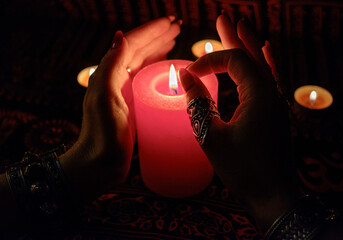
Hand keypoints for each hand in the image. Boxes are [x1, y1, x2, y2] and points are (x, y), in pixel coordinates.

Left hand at [60, 17, 180, 200]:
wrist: (100, 162)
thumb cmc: (102, 132)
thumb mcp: (104, 97)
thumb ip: (110, 67)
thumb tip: (120, 36)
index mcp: (110, 74)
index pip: (132, 44)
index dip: (151, 31)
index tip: (170, 22)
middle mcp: (118, 79)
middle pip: (140, 51)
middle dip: (158, 37)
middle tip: (177, 27)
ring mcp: (127, 92)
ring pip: (145, 64)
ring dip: (159, 50)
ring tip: (175, 40)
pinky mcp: (136, 106)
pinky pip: (149, 81)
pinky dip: (158, 70)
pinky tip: (168, 69)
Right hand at [179, 13, 300, 229]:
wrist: (272, 195)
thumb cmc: (242, 168)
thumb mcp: (212, 136)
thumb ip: (198, 102)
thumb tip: (185, 75)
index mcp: (258, 94)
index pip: (234, 61)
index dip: (210, 61)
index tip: (189, 73)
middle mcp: (272, 91)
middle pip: (252, 54)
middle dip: (235, 36)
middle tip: (223, 17)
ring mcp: (277, 101)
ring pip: (263, 64)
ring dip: (249, 44)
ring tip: (241, 25)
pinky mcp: (276, 112)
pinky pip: (271, 78)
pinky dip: (266, 61)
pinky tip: (267, 51)